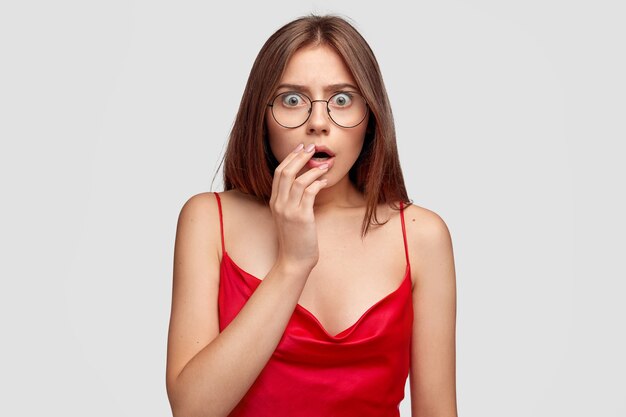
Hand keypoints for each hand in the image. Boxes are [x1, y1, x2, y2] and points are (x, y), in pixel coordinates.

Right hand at [269, 143, 329, 269]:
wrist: (294, 260)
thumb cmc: (295, 239)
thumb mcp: (288, 216)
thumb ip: (292, 201)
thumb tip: (305, 184)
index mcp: (274, 201)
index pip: (278, 173)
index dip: (290, 158)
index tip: (300, 148)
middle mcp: (278, 204)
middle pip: (285, 172)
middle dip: (299, 157)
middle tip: (312, 148)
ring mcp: (288, 210)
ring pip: (297, 180)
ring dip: (313, 169)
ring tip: (325, 165)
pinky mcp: (301, 217)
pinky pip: (309, 193)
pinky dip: (317, 183)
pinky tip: (325, 181)